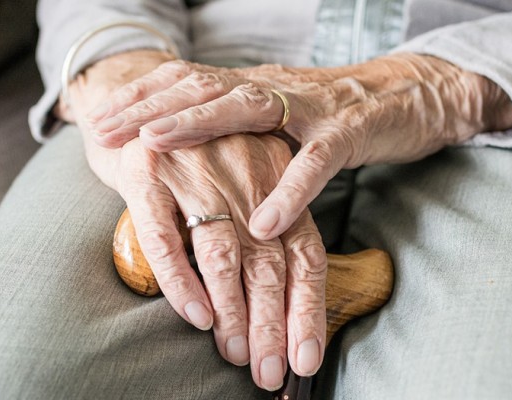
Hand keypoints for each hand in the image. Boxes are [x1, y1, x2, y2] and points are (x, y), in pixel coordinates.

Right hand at [63, 52, 327, 390]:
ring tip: (235, 354)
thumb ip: (261, 233)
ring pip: (223, 254)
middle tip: (269, 372)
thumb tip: (276, 306)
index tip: (305, 359)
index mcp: (275, 179)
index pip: (305, 254)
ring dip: (233, 311)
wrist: (132, 98)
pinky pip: (166, 236)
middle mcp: (244, 173)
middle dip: (272, 325)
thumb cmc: (194, 157)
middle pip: (269, 262)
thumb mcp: (240, 184)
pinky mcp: (148, 172)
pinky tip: (196, 315)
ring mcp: (196, 171)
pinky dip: (181, 281)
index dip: (307, 310)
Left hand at [85, 53, 511, 239]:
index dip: (141, 96)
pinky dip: (289, 192)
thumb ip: (239, 127)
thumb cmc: (337, 114)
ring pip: (249, 108)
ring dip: (198, 124)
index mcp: (255, 86)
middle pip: (203, 86)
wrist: (413, 94)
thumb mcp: (279, 117)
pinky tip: (262, 222)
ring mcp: (312, 107)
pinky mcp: (351, 131)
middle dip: (148, 106)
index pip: (188, 81)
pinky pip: (317, 162)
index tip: (98, 116)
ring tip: (153, 146)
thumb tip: (189, 144)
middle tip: (104, 129)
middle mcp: (275, 89)